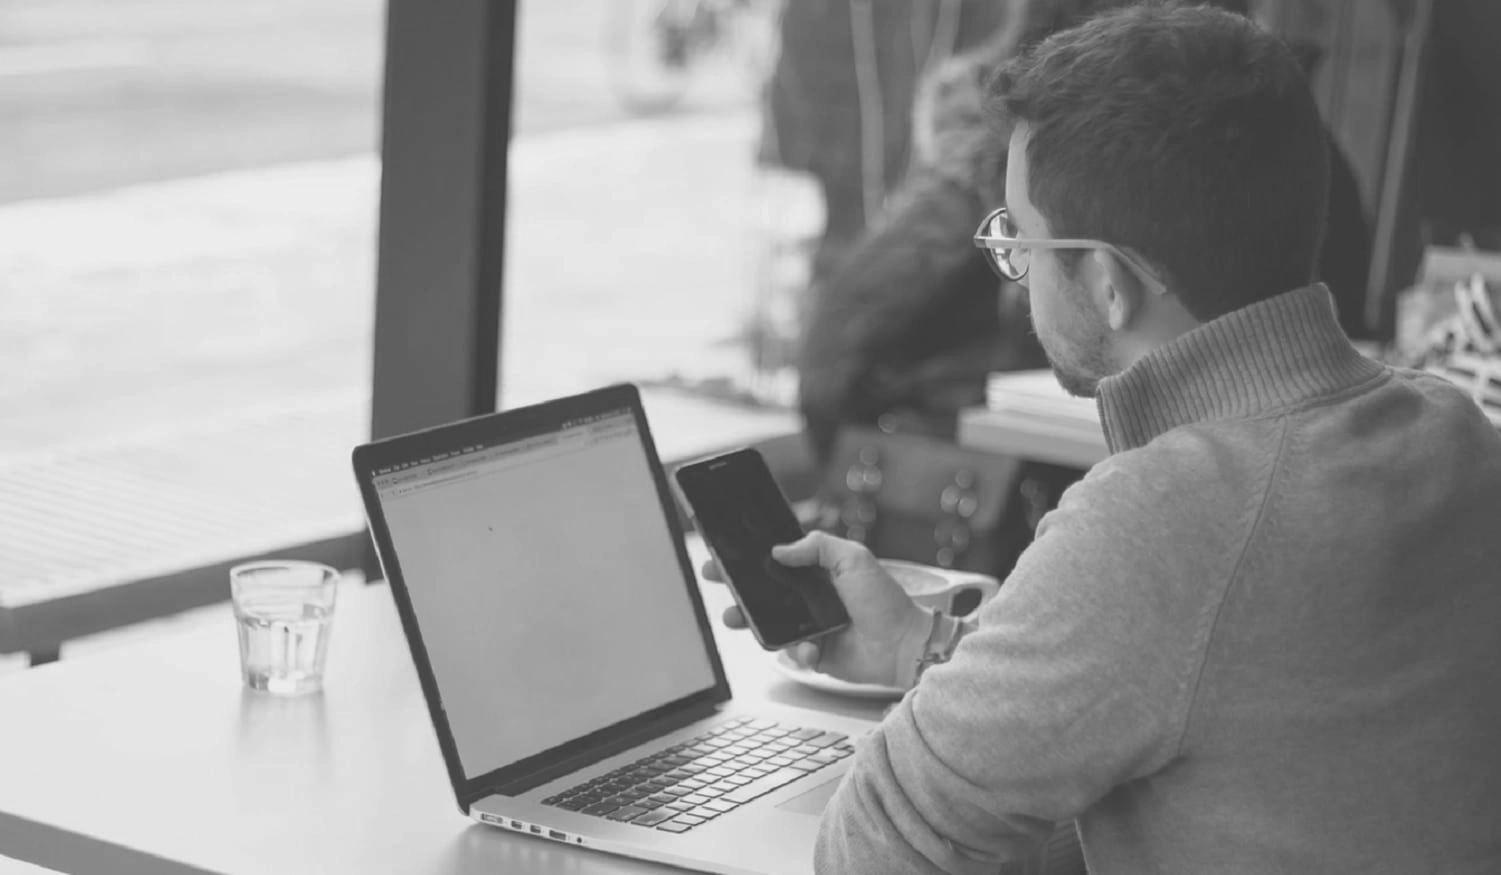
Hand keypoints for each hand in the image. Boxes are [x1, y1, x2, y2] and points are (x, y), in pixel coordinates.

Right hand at [701, 532, 928, 687]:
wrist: (903, 646)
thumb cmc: (885, 601)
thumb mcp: (854, 558)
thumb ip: (817, 546)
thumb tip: (780, 550)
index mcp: (819, 571)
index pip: (777, 560)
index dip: (751, 556)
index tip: (728, 552)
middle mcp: (810, 597)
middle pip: (765, 590)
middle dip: (737, 586)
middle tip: (717, 578)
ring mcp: (809, 625)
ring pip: (769, 622)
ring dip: (749, 620)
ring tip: (735, 617)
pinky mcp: (813, 652)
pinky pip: (790, 651)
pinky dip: (797, 650)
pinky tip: (812, 648)